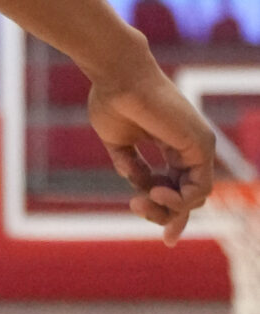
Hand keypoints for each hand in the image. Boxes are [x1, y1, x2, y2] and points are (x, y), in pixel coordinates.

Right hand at [86, 45, 217, 241]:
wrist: (116, 76)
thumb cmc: (112, 99)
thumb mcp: (118, 142)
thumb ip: (130, 164)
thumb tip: (138, 186)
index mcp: (172, 144)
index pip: (178, 186)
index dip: (168, 211)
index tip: (165, 238)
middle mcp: (190, 146)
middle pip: (187, 196)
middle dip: (165, 214)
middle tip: (136, 209)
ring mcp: (198, 145)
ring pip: (194, 197)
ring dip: (167, 208)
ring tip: (140, 201)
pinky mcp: (201, 145)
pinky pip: (198, 188)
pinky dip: (179, 199)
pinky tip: (155, 191)